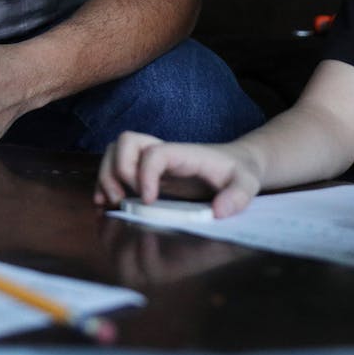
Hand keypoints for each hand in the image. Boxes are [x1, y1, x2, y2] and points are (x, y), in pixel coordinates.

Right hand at [95, 130, 258, 217]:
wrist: (235, 164)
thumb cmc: (239, 172)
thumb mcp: (248, 183)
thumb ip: (238, 196)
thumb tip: (218, 212)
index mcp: (183, 153)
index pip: (154, 153)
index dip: (145, 173)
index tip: (149, 200)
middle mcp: (162, 152)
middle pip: (125, 142)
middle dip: (118, 170)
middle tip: (124, 198)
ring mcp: (151, 160)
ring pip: (114, 151)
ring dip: (106, 174)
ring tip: (112, 201)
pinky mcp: (146, 172)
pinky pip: (115, 166)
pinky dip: (105, 181)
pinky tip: (106, 203)